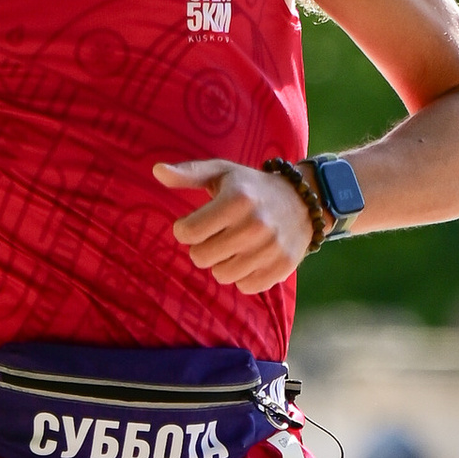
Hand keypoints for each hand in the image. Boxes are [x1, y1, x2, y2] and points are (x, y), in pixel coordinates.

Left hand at [154, 158, 311, 294]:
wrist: (302, 200)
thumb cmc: (251, 186)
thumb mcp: (221, 172)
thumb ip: (188, 173)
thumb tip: (156, 171)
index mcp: (237, 199)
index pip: (188, 232)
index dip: (184, 230)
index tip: (193, 224)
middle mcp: (256, 224)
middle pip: (202, 258)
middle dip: (202, 248)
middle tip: (215, 236)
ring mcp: (271, 248)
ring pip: (222, 275)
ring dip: (222, 263)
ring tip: (233, 246)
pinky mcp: (282, 266)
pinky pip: (246, 286)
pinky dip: (244, 276)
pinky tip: (250, 258)